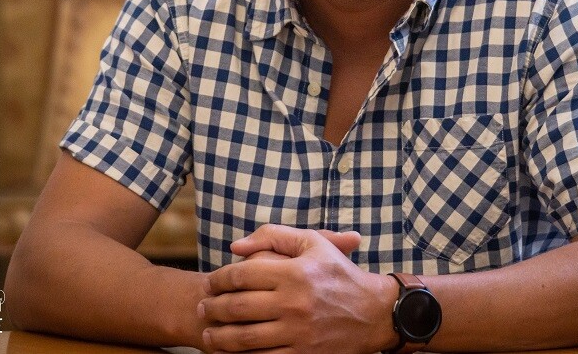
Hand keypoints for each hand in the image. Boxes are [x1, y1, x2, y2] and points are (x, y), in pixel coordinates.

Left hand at [199, 224, 395, 353]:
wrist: (375, 313)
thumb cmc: (339, 273)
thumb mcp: (312, 243)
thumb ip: (273, 235)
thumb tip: (236, 247)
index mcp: (294, 273)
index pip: (241, 275)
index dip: (218, 279)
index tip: (210, 282)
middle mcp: (294, 304)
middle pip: (237, 308)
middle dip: (212, 308)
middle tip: (202, 307)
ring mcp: (298, 333)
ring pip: (244, 338)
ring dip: (219, 337)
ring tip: (208, 333)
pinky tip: (230, 352)